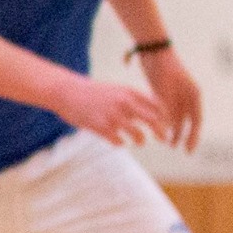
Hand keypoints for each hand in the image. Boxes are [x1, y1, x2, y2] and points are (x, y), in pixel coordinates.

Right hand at [52, 74, 168, 146]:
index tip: (165, 123)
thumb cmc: (93, 93)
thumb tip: (153, 111)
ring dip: (140, 140)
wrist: (67, 92)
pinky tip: (118, 140)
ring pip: (138, 135)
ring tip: (139, 141)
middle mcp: (124, 103)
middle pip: (153, 120)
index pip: (158, 106)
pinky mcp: (101, 127)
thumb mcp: (116, 90)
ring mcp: (113, 116)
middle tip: (164, 138)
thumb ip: (133, 100)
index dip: (165, 116)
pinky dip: (120, 142)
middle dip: (161, 131)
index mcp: (130, 92)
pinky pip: (119, 141)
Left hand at [138, 46, 202, 150]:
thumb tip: (168, 129)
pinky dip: (164, 121)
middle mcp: (187, 96)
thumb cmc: (162, 67)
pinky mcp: (165, 94)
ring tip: (168, 143)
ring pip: (177, 118)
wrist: (152, 51)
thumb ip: (166, 109)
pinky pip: (167, 112)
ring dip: (173, 130)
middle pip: (188, 121)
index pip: (196, 120)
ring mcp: (177, 95)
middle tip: (178, 149)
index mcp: (194, 94)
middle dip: (183, 136)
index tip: (188, 150)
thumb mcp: (165, 90)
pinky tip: (159, 130)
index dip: (193, 136)